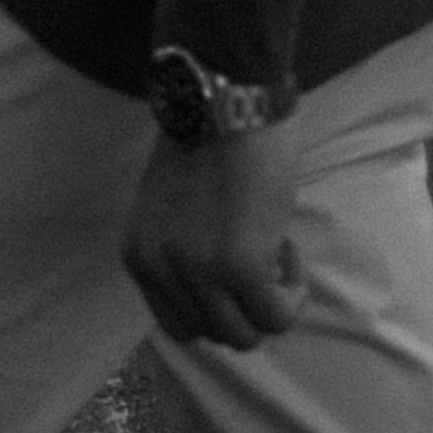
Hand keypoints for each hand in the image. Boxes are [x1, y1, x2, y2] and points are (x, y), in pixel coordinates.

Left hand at [121, 124, 304, 350]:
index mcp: (139, 256)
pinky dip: (293, 292)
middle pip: (215, 334)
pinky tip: (287, 246)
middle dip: (246, 306)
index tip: (233, 272)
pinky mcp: (242, 267)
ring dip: (271, 301)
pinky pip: (278, 315)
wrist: (223, 97)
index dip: (216, 306)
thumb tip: (218, 293)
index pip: (178, 324)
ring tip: (275, 249)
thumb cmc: (204, 139)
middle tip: (261, 256)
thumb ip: (181, 252)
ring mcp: (199, 272)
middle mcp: (161, 271)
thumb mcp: (170, 211)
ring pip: (247, 335)